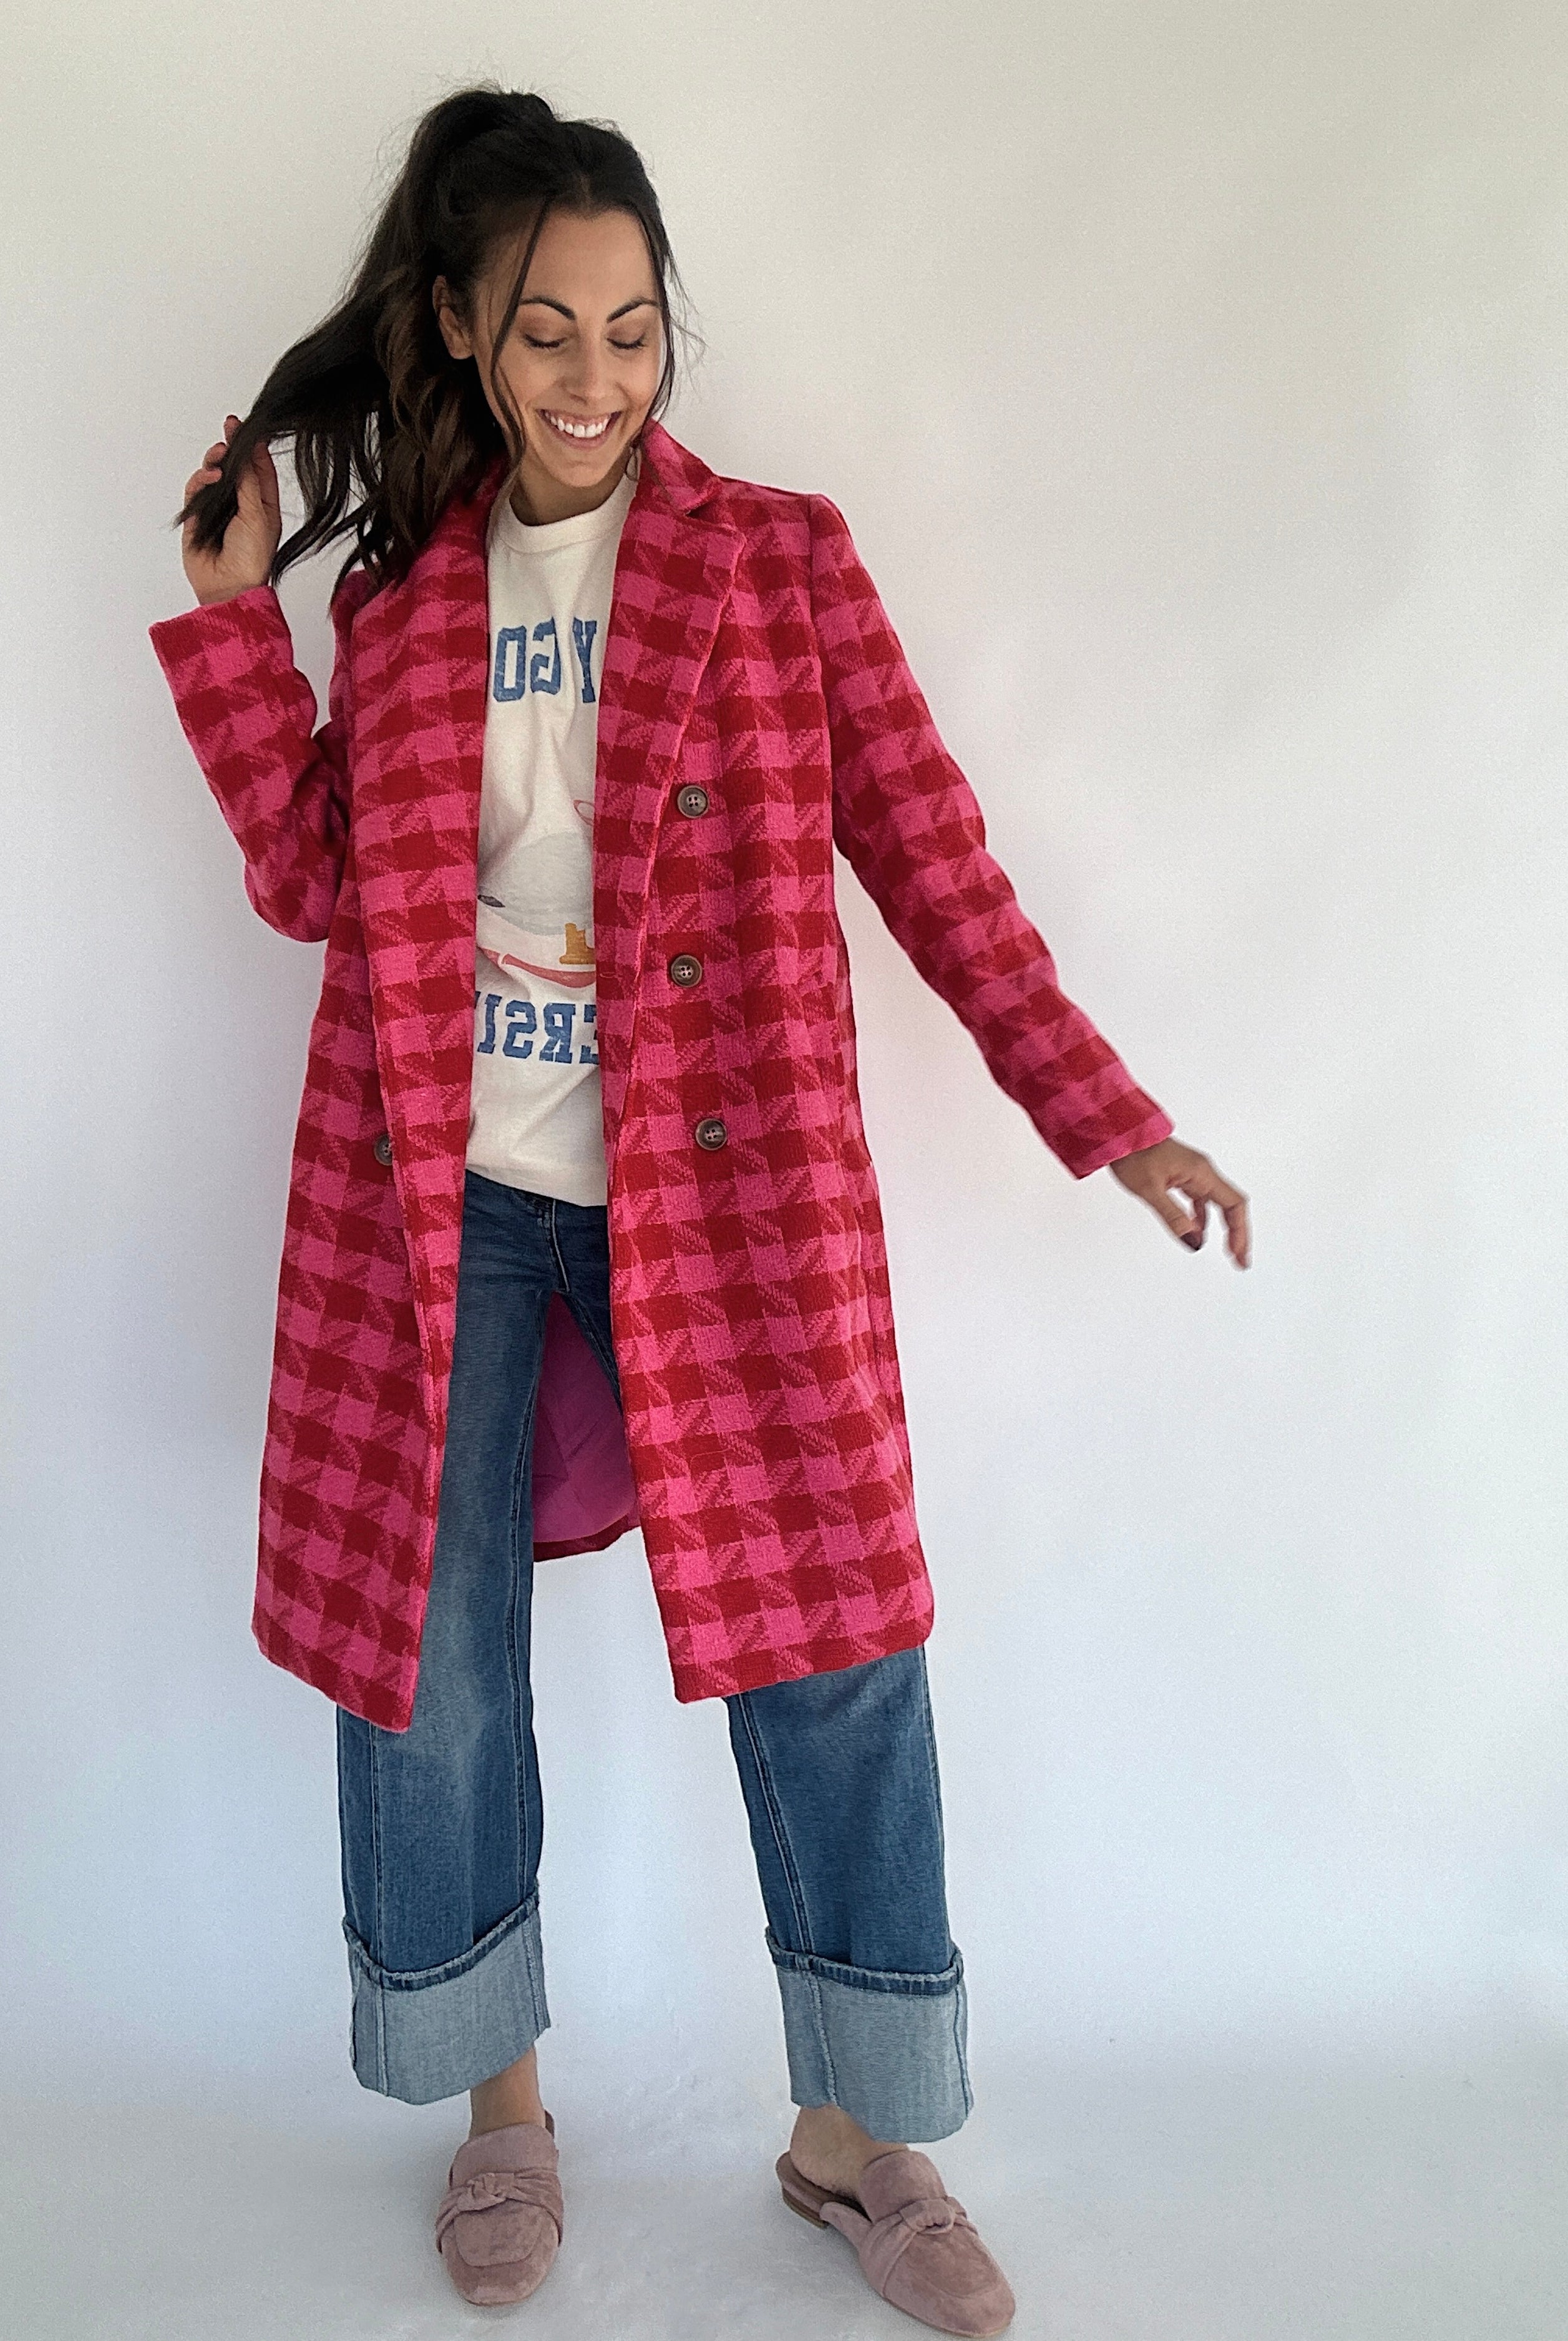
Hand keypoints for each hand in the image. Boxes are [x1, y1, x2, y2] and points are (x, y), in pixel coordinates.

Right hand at [179, 413, 281, 605]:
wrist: (229, 586)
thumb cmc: (252, 559)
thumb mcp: (259, 515)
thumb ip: (249, 484)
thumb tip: (244, 456)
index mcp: (264, 505)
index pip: (260, 469)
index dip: (255, 447)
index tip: (250, 427)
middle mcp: (241, 504)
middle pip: (235, 467)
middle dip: (233, 446)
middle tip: (231, 427)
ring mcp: (218, 509)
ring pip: (214, 474)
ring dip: (216, 460)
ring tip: (221, 454)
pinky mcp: (197, 516)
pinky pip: (196, 490)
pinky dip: (201, 479)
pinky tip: (211, 476)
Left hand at [1110, 1137, 1250, 1266]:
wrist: (1118, 1133)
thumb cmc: (1132, 1153)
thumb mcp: (1150, 1190)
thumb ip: (1173, 1216)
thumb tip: (1194, 1240)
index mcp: (1201, 1173)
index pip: (1233, 1205)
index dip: (1240, 1231)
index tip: (1239, 1254)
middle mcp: (1201, 1172)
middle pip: (1230, 1205)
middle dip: (1236, 1233)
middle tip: (1238, 1259)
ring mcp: (1192, 1172)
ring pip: (1215, 1203)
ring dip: (1221, 1227)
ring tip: (1224, 1249)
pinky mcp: (1181, 1174)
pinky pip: (1199, 1199)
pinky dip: (1201, 1217)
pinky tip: (1196, 1230)